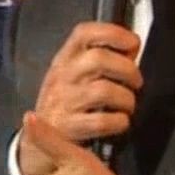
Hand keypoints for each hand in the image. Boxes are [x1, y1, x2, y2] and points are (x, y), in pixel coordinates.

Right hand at [19, 22, 140, 174]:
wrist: (38, 141)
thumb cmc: (66, 102)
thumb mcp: (74, 74)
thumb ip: (101, 59)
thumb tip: (132, 48)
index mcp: (65, 58)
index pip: (85, 33)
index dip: (113, 33)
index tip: (133, 42)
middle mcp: (62, 75)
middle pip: (99, 59)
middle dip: (127, 69)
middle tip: (135, 82)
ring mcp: (63, 101)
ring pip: (104, 90)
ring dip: (126, 98)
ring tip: (127, 105)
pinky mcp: (68, 127)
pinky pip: (102, 121)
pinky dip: (119, 122)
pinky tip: (119, 122)